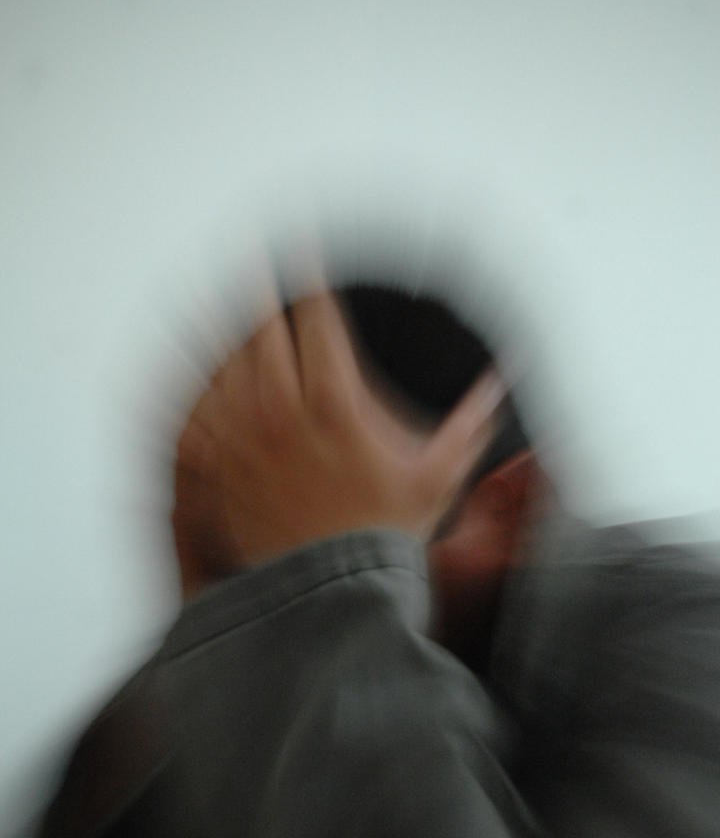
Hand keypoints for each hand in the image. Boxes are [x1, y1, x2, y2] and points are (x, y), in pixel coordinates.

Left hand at [173, 276, 502, 574]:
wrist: (331, 593)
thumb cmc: (384, 536)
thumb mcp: (439, 477)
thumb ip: (469, 423)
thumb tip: (501, 382)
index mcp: (336, 402)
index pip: (316, 317)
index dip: (308, 274)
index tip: (302, 244)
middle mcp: (283, 411)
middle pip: (260, 325)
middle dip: (257, 283)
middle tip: (252, 255)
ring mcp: (246, 439)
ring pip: (220, 361)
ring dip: (216, 322)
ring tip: (210, 293)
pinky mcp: (222, 469)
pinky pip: (194, 414)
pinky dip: (186, 385)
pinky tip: (181, 365)